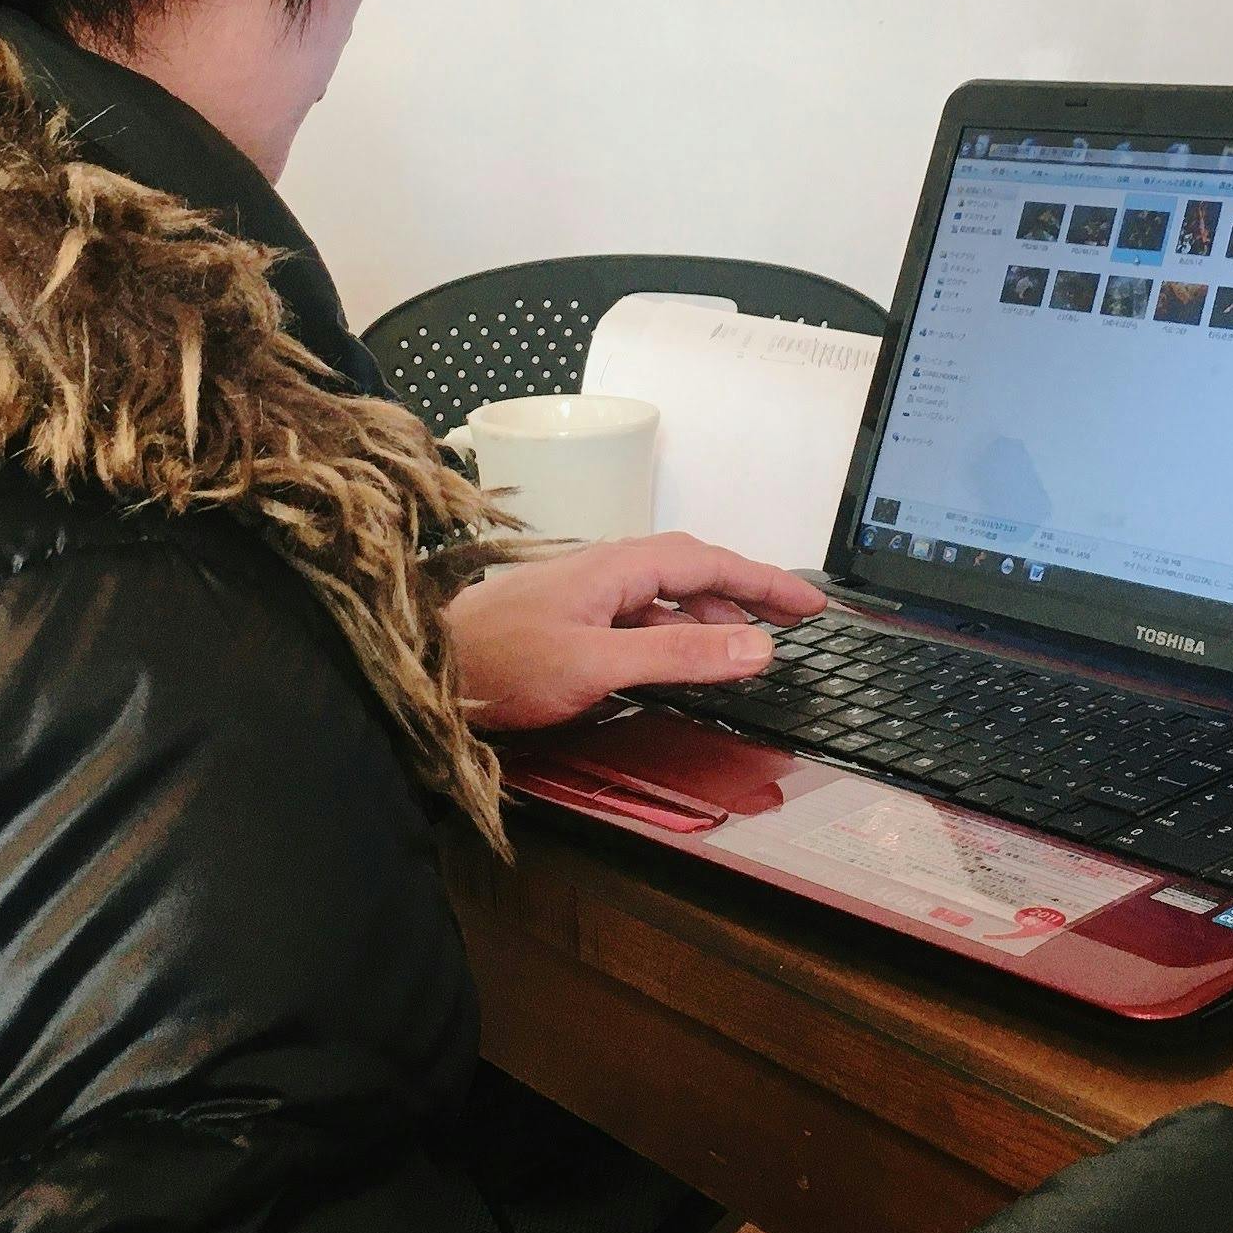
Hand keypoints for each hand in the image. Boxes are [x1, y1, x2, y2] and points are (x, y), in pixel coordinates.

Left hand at [442, 533, 825, 730]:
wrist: (422, 672)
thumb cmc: (499, 663)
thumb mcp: (601, 664)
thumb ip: (680, 654)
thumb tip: (756, 645)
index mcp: (617, 566)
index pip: (710, 560)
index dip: (765, 581)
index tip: (810, 604)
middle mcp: (603, 570)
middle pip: (691, 569)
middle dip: (745, 591)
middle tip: (791, 621)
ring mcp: (584, 595)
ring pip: (663, 595)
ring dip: (710, 613)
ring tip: (745, 643)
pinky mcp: (568, 622)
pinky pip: (638, 618)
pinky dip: (673, 633)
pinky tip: (679, 659)